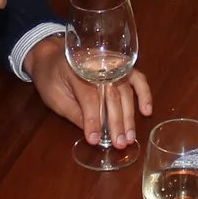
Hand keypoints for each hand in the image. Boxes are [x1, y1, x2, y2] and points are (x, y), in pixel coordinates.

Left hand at [26, 36, 152, 145]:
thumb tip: (92, 133)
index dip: (93, 120)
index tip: (94, 139)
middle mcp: (98, 65)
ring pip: (125, 90)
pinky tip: (146, 111)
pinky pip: (136, 79)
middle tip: (119, 143)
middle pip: (111, 95)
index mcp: (76, 70)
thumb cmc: (50, 77)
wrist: (51, 55)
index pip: (89, 97)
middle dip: (116, 122)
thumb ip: (73, 113)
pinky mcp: (120, 67)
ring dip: (130, 116)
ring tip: (130, 137)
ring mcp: (111, 64)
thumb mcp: (54, 97)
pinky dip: (144, 94)